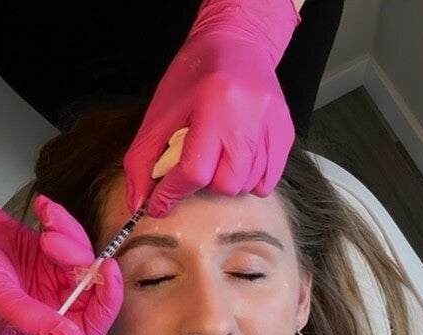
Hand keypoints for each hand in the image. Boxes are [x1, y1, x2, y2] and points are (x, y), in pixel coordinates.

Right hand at [0, 161, 122, 334]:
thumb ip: (33, 319)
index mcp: (31, 330)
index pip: (87, 330)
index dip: (104, 305)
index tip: (105, 271)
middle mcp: (46, 308)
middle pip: (92, 294)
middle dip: (81, 261)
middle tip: (60, 238)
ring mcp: (50, 280)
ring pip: (86, 262)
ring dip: (69, 236)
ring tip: (44, 221)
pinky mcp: (52, 254)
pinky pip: (75, 240)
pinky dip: (63, 222)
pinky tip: (43, 211)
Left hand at [124, 0, 299, 216]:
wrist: (237, 43)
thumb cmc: (194, 76)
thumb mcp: (160, 112)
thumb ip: (143, 159)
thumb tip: (137, 203)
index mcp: (214, 104)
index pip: (195, 170)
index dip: (172, 193)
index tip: (158, 203)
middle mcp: (249, 117)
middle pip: (227, 184)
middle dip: (204, 186)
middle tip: (195, 168)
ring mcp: (272, 126)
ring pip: (249, 185)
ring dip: (227, 182)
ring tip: (217, 159)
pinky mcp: (286, 132)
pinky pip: (268, 179)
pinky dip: (250, 180)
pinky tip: (237, 161)